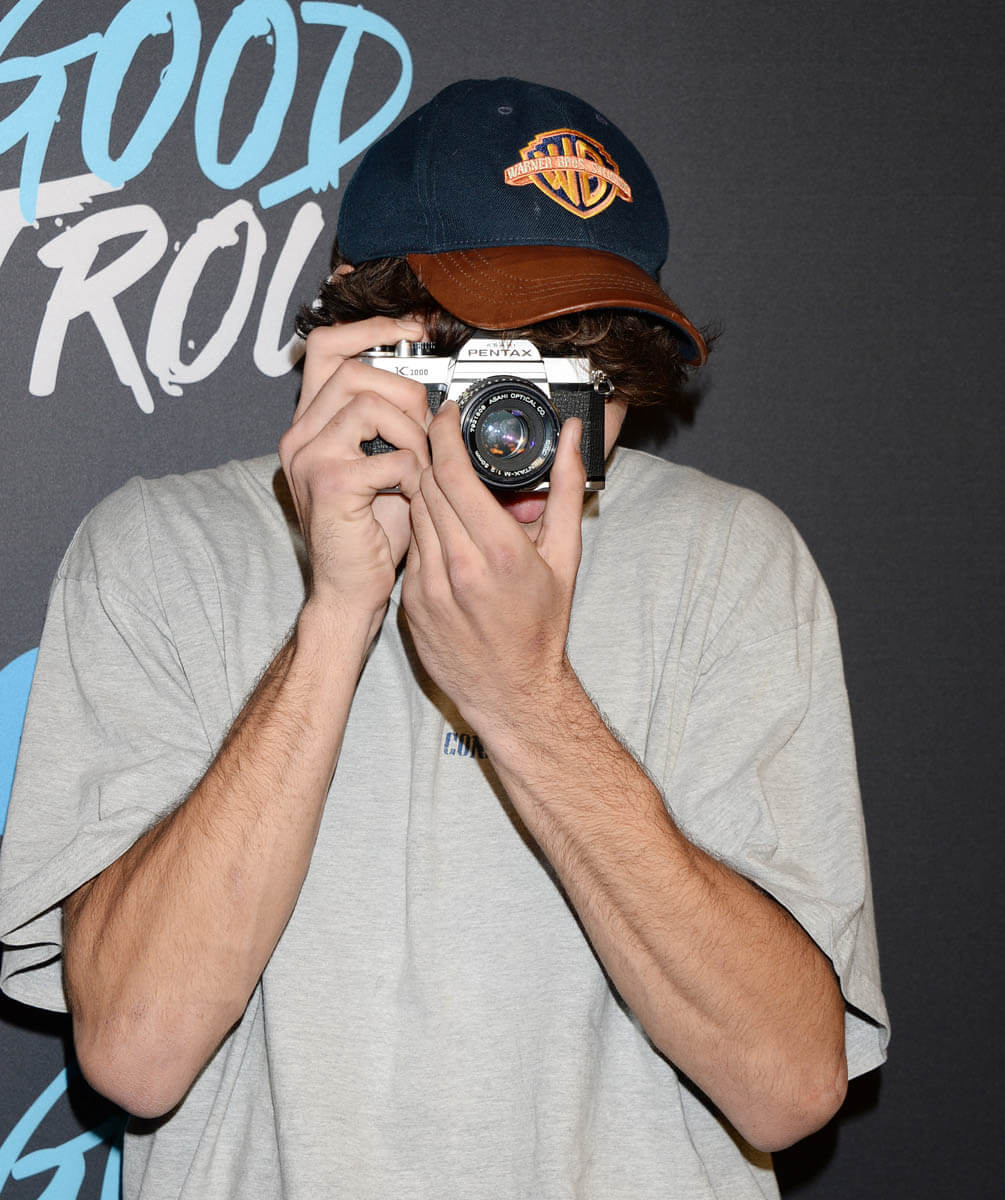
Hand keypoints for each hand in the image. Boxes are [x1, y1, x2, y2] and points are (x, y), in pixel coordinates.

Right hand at [279, 317, 430, 631]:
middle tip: (423, 430)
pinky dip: (414, 474)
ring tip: (417, 467)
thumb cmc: (371, 533)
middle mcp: (300, 434)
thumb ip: (395, 426)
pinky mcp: (329, 483)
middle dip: (405, 393)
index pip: (328, 346)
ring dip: (412, 434)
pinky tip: (411, 494)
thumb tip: (434, 395)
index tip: (412, 330)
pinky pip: (390, 456)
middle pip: (355, 370)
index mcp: (311, 423)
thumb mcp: (383, 465)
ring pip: (371, 404)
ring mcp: (309, 456)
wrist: (351, 590)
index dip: (371, 328)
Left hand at [401, 400, 586, 730]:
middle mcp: (458, 567)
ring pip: (413, 512)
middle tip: (444, 440)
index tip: (447, 415)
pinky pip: (410, 546)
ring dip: (425, 490)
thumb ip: (566, 489)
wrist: (512, 692)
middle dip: (433, 455)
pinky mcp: (410, 601)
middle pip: (427, 485)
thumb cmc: (541, 627)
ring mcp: (428, 586)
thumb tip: (572, 439)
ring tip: (446, 484)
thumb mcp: (565, 555)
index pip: (452, 472)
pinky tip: (443, 530)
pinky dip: (423, 528)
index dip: (443, 434)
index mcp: (498, 551)